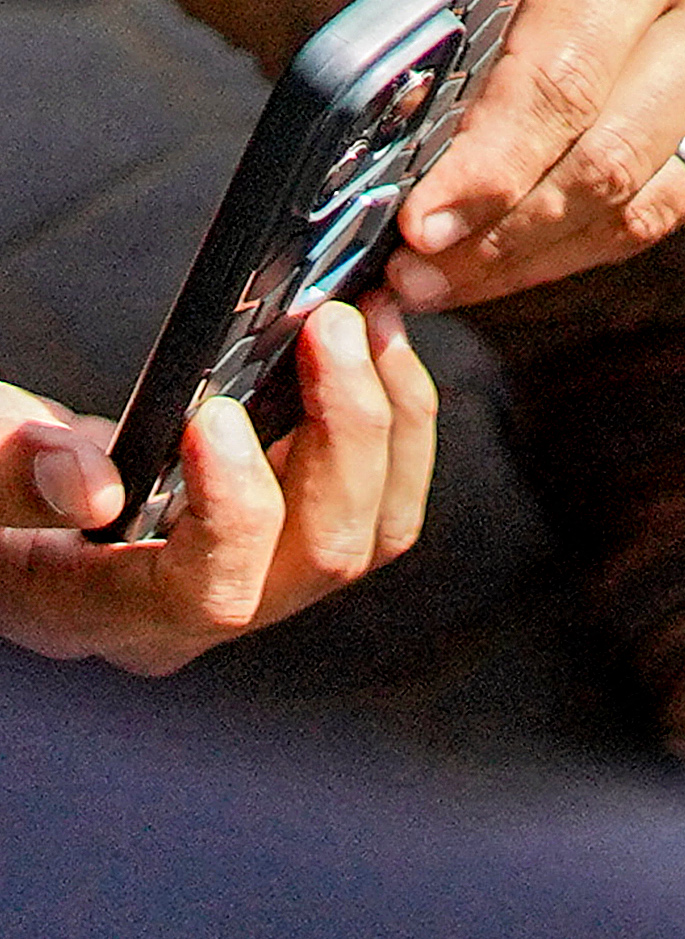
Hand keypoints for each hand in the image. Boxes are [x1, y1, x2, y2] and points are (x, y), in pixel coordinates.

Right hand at [0, 300, 441, 672]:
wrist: (6, 491)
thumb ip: (11, 473)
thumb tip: (90, 490)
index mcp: (110, 614)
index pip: (207, 594)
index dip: (231, 513)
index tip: (213, 414)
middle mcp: (202, 616)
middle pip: (321, 555)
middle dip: (342, 434)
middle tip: (333, 325)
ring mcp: (256, 582)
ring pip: (372, 530)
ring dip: (389, 421)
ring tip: (375, 322)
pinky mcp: (289, 538)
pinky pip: (377, 498)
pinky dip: (392, 421)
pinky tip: (378, 345)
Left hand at [385, 0, 684, 312]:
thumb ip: (442, 9)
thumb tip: (390, 140)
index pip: (563, 79)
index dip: (492, 166)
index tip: (419, 226)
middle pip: (613, 158)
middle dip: (509, 231)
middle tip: (422, 276)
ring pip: (653, 200)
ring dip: (548, 254)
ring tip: (458, 280)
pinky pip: (680, 202)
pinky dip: (596, 239)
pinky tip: (524, 254)